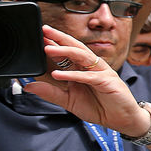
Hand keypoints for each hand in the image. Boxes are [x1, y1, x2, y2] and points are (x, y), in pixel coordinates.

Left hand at [24, 25, 150, 136]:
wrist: (121, 120)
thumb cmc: (100, 108)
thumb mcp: (68, 101)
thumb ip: (50, 93)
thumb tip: (29, 86)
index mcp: (83, 69)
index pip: (67, 53)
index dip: (54, 44)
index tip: (40, 37)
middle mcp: (92, 67)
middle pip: (75, 48)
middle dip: (60, 38)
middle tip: (45, 31)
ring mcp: (101, 72)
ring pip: (82, 57)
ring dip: (65, 52)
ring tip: (48, 49)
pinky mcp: (107, 81)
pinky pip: (89, 76)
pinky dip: (74, 75)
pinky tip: (60, 74)